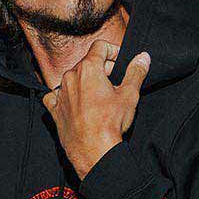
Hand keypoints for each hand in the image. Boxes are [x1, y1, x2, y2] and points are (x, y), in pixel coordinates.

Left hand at [42, 42, 150, 179]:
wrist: (93, 152)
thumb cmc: (110, 124)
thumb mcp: (129, 95)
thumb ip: (136, 72)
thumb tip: (143, 57)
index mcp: (88, 68)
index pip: (100, 47)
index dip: (113, 51)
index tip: (120, 62)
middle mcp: (70, 77)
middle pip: (87, 63)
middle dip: (101, 69)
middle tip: (113, 84)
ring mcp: (60, 94)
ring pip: (72, 78)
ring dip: (85, 83)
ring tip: (98, 98)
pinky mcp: (55, 111)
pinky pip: (55, 97)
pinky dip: (64, 97)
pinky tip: (74, 104)